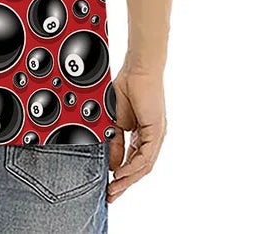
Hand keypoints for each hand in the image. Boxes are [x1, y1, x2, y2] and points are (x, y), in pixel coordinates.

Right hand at [107, 67, 165, 201]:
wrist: (137, 70)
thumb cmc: (127, 87)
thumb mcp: (114, 120)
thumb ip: (114, 142)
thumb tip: (112, 163)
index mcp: (141, 135)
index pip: (132, 161)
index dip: (120, 175)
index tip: (108, 185)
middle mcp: (151, 138)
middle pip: (139, 169)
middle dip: (124, 184)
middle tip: (111, 195)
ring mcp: (155, 136)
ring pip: (144, 166)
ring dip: (128, 179)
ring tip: (115, 188)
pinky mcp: (156, 132)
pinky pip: (146, 156)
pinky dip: (133, 167)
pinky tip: (122, 173)